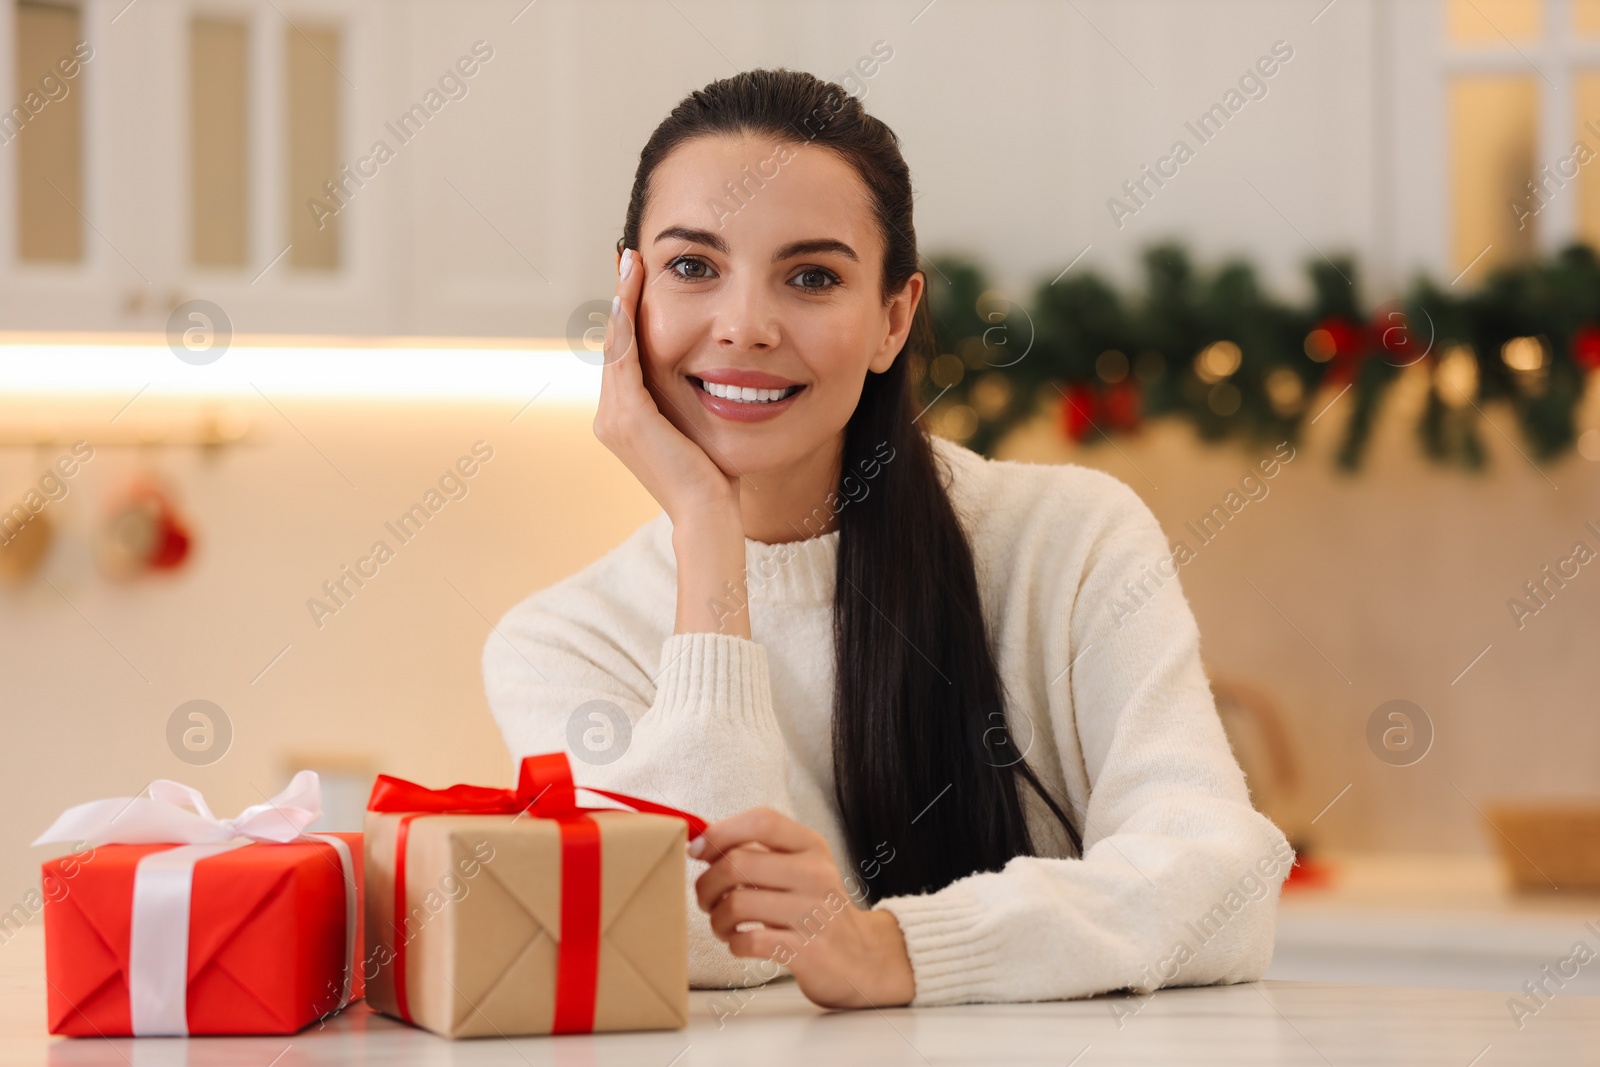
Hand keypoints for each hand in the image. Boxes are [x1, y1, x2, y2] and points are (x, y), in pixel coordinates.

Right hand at [593, 247, 740, 524]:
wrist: (708, 514)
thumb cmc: (714, 480)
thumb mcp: (700, 430)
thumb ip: (692, 403)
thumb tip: (715, 378)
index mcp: (624, 420)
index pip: (626, 356)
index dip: (629, 315)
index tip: (638, 279)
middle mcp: (610, 418)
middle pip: (615, 343)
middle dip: (621, 298)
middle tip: (630, 257)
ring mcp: (614, 418)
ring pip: (616, 344)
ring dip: (621, 299)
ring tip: (630, 262)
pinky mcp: (628, 417)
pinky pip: (623, 356)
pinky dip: (625, 320)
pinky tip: (629, 291)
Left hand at [691, 807, 915, 1008]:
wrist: (862, 958)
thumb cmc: (816, 909)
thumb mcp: (800, 869)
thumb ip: (758, 853)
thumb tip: (703, 843)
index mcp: (811, 846)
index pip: (762, 821)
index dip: (720, 831)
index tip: (697, 849)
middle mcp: (816, 874)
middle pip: (738, 863)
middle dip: (707, 884)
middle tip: (706, 899)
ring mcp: (814, 913)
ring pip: (737, 903)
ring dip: (717, 918)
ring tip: (722, 924)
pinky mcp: (808, 950)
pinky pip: (749, 940)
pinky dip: (733, 943)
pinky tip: (740, 943)